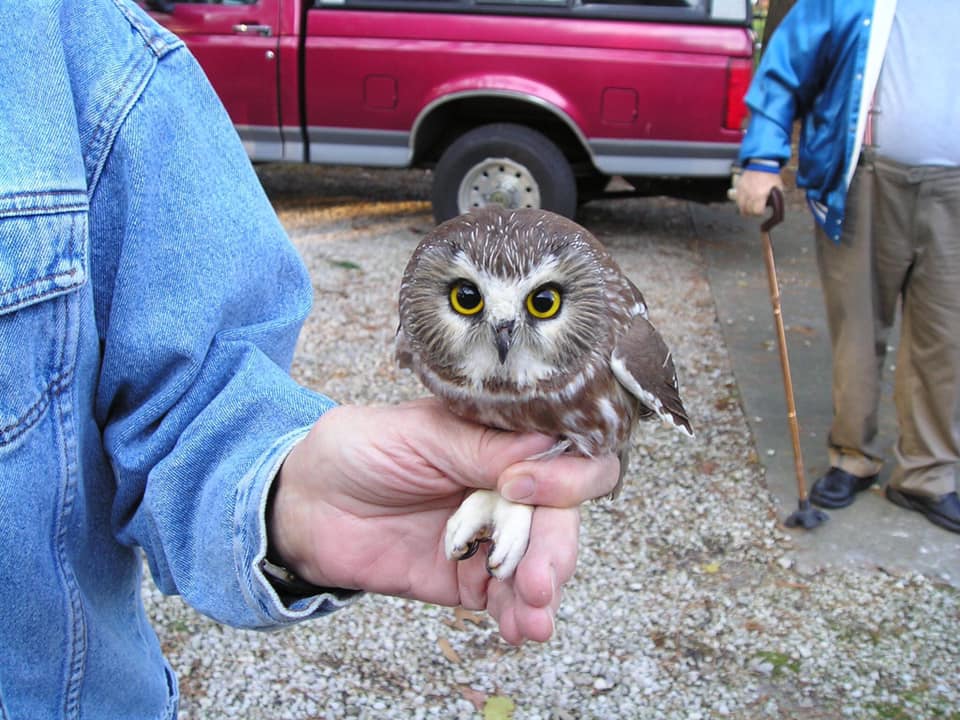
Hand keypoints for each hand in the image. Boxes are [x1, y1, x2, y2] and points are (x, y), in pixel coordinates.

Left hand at [268, 398, 619, 643]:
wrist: (303, 507)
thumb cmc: (356, 451)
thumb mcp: (414, 433)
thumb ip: (476, 446)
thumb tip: (546, 444)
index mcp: (499, 440)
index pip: (561, 456)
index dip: (560, 476)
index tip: (522, 491)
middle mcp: (505, 487)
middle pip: (558, 518)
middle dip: (556, 549)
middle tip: (540, 579)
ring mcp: (489, 535)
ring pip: (539, 562)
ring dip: (543, 589)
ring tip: (532, 616)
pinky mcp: (467, 576)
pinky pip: (504, 597)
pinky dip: (517, 615)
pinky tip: (518, 628)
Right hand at [731, 168, 783, 215]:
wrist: (761, 164)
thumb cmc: (770, 176)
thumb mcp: (778, 188)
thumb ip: (776, 199)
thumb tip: (776, 208)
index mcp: (761, 195)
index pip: (757, 211)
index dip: (760, 213)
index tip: (762, 210)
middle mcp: (750, 194)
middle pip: (748, 211)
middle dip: (752, 212)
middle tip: (755, 210)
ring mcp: (743, 191)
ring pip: (740, 207)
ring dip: (745, 209)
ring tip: (749, 207)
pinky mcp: (738, 188)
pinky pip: (737, 200)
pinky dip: (740, 202)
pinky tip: (745, 201)